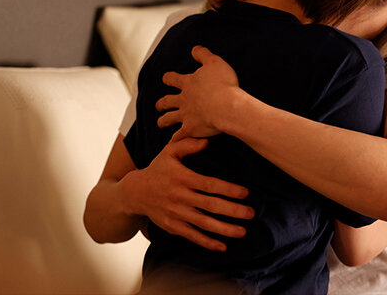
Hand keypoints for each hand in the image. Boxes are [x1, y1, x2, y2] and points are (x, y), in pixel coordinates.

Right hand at [122, 137, 253, 251]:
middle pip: (210, 205)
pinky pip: (192, 236)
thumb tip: (207, 140)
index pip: (209, 184)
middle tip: (251, 213)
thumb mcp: (169, 152)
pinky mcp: (172, 226)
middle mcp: (179, 197)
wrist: (135, 192)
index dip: (228, 189)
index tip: (245, 193)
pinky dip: (207, 242)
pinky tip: (222, 246)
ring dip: (224, 229)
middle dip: (232, 211)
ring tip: (242, 231)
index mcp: (182, 178)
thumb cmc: (157, 169)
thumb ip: (187, 144)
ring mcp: (176, 213)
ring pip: (203, 223)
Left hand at [156, 45, 239, 140]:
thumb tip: (194, 49)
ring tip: (160, 123)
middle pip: (166, 101)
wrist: (226, 106)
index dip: (168, 78)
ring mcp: (185, 115)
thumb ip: (203, 54)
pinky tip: (172, 142)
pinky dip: (174, 139)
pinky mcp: (190, 129)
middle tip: (158, 105)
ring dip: (163, 121)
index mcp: (188, 83)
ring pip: (168, 119)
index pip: (172, 79)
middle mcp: (183, 100)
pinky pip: (179, 136)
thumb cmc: (223, 84)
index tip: (166, 79)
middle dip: (161, 103)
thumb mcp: (214, 62)